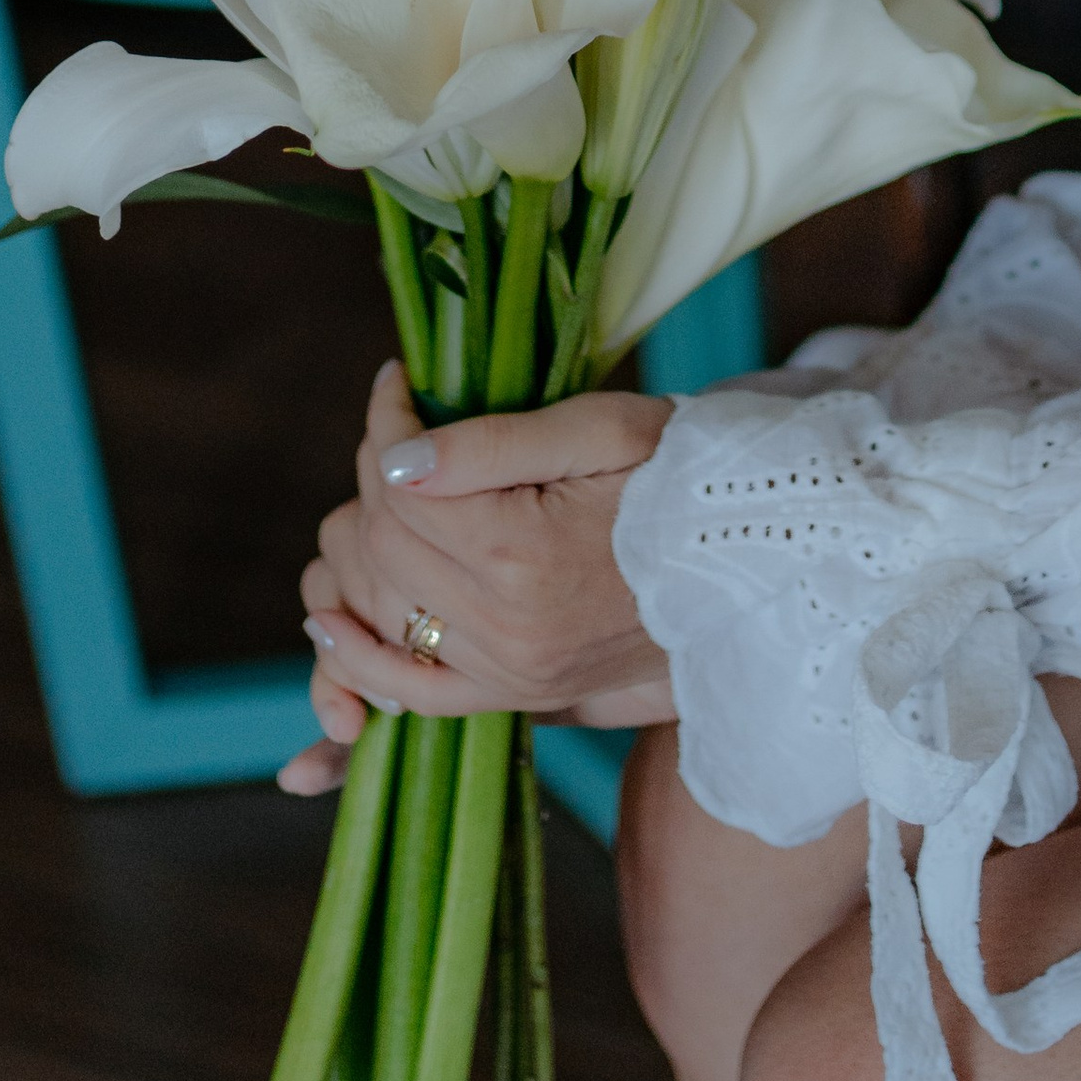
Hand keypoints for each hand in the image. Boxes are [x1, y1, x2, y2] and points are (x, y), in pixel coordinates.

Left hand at [279, 360, 674, 794]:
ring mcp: (507, 674)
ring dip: (361, 547)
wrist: (752, 558)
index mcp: (521, 554)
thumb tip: (393, 460)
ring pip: (379, 606)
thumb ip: (490, 442)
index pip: (400, 484)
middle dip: (376, 476)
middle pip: (380, 542)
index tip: (403, 382)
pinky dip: (358, 658)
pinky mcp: (514, 699)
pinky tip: (328, 621)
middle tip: (409, 431)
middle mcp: (503, 628)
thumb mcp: (600, 431)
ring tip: (390, 494)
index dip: (387, 421)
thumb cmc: (682, 476)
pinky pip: (408, 693)